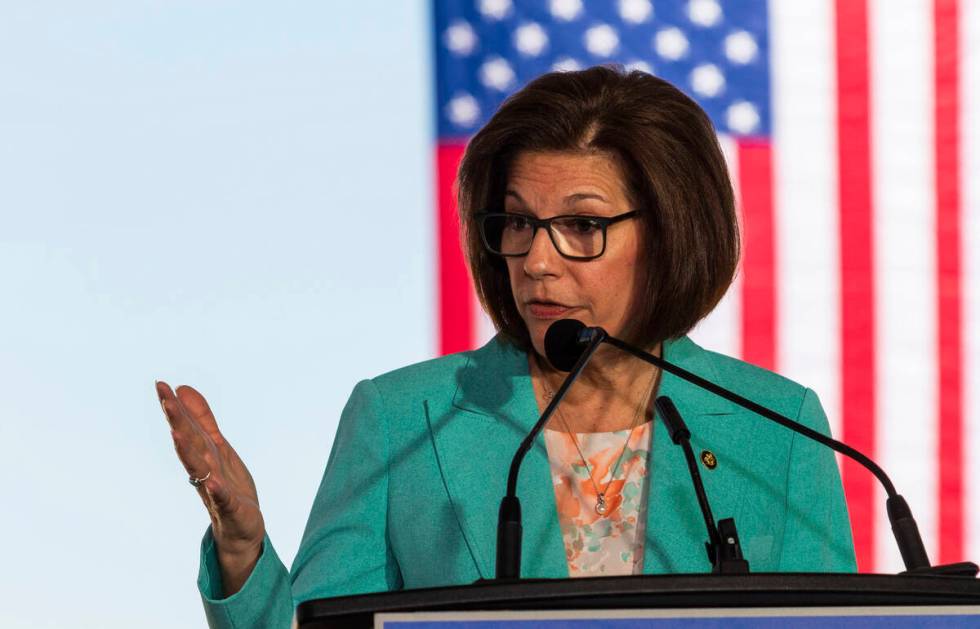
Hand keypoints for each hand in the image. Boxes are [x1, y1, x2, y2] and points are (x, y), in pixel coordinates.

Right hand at [157, 381, 265, 594]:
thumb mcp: (218, 447)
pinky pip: (222, 498)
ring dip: (187, 451)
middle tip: (164, 398)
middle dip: (177, 421)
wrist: (241, 529)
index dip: (175, 407)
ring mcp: (214, 490)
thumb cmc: (227, 486)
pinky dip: (217, 490)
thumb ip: (202, 420)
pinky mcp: (230, 508)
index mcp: (202, 455)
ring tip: (177, 433)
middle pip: (189, 444)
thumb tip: (183, 389)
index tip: (161, 384)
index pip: (186, 428)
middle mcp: (203, 470)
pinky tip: (212, 481)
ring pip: (199, 468)